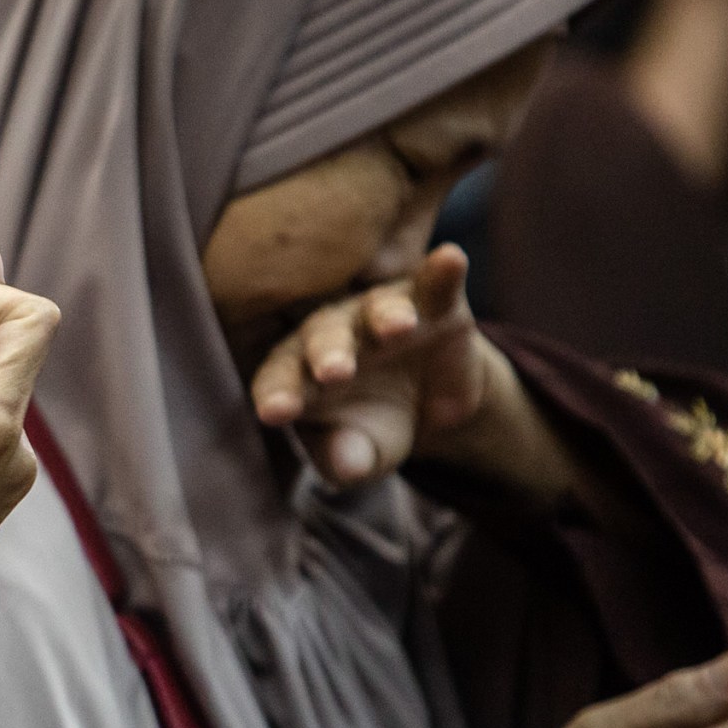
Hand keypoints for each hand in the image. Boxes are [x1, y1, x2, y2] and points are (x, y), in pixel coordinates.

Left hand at [249, 245, 497, 486]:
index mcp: (298, 372)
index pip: (279, 380)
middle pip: (322, 338)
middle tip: (334, 373)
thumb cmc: (371, 428)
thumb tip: (346, 469)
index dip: (277, 395)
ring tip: (398, 327)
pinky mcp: (430, 301)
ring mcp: (378, 312)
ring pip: (375, 309)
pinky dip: (442, 271)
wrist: (427, 406)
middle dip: (328, 354)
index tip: (275, 413)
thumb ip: (346, 460)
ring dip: (386, 315)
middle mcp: (332, 333)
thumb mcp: (362, 453)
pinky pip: (433, 283)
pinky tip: (452, 258)